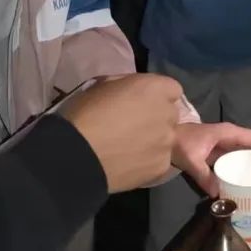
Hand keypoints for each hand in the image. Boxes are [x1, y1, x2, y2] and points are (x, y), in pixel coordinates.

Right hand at [61, 74, 181, 192]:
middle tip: (135, 125)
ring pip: (167, 138)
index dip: (158, 96)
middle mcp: (168, 113)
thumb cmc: (86, 112)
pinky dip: (149, 160)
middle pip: (171, 114)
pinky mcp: (161, 167)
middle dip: (157, 117)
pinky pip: (161, 160)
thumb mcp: (106, 84)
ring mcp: (167, 142)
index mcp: (155, 88)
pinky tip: (130, 163)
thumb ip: (130, 86)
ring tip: (131, 147)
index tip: (143, 102)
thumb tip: (135, 94)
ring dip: (155, 140)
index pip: (173, 89)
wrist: (78, 154)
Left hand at [172, 122, 250, 196]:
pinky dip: (247, 169)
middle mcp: (232, 137)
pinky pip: (240, 159)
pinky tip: (247, 185)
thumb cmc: (181, 142)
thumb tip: (218, 195)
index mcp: (229, 133)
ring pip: (250, 153)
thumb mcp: (192, 159)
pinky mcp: (222, 152)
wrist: (168, 138)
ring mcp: (227, 144)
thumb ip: (204, 176)